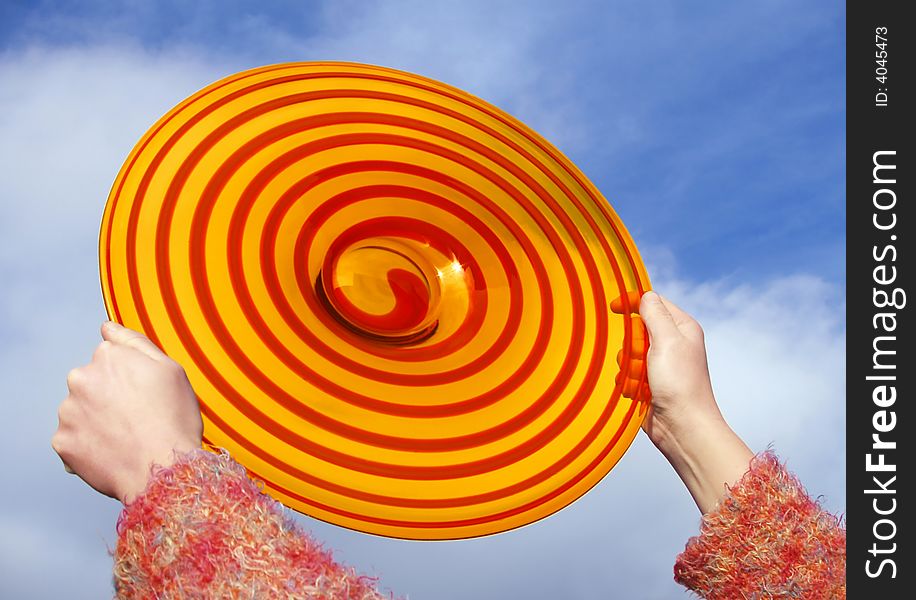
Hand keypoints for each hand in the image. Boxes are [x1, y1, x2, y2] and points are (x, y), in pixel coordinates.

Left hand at [52, 321, 202, 503]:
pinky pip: (74, 441)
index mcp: (107, 357)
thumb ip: (134, 343)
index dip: (131, 378)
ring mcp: (68, 412)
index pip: (111, 359)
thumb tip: (107, 327)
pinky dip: (90, 446)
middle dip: (109, 398)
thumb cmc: (174, 419)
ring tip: (127, 438)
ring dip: (97, 421)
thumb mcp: (170, 370)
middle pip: (92, 385)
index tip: (145, 395)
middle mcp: (81, 379)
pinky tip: (114, 453)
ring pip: (81, 412)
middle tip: (138, 418)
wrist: (164, 470)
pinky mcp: (62, 443)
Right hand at [636, 292, 753, 512]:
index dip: (633, 303)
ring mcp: (660, 365)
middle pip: (636, 329)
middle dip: (632, 345)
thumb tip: (644, 295)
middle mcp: (672, 343)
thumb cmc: (680, 384)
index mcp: (682, 328)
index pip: (653, 303)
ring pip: (627, 353)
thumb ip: (654, 314)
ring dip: (629, 367)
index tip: (614, 308)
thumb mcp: (667, 340)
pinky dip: (629, 382)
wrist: (682, 427)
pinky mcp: (649, 383)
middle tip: (642, 358)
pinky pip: (627, 374)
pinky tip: (639, 393)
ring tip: (643, 380)